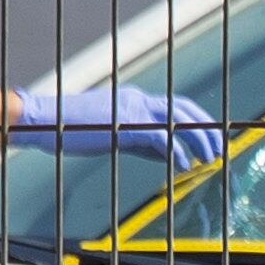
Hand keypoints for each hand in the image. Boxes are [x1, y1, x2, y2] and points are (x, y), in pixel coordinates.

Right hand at [8, 86, 229, 171]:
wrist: (44, 121)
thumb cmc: (70, 129)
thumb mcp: (111, 133)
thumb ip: (139, 141)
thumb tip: (166, 154)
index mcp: (133, 99)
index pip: (174, 105)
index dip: (195, 119)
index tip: (209, 135)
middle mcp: (137, 99)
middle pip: (183, 107)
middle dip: (205, 127)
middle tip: (220, 146)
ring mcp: (132, 109)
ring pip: (178, 120)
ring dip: (198, 139)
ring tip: (210, 158)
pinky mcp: (125, 125)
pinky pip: (161, 138)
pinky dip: (176, 152)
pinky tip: (184, 166)